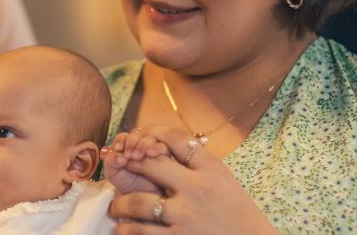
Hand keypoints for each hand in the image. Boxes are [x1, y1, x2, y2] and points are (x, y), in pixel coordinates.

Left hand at [102, 130, 169, 194]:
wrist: (144, 203)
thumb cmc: (128, 186)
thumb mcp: (114, 175)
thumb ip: (110, 163)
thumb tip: (118, 156)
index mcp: (127, 148)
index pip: (124, 136)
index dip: (121, 139)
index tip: (118, 148)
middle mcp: (141, 147)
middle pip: (139, 133)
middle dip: (132, 141)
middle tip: (128, 155)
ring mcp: (155, 151)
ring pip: (152, 138)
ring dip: (143, 144)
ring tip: (137, 157)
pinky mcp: (167, 157)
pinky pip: (164, 147)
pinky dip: (157, 148)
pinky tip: (151, 154)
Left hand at [106, 125, 277, 234]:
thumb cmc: (239, 215)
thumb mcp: (225, 182)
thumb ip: (199, 167)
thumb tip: (163, 149)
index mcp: (212, 170)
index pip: (177, 138)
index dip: (152, 132)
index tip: (140, 136)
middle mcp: (197, 190)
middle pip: (149, 163)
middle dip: (129, 163)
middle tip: (120, 167)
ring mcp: (185, 217)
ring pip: (136, 203)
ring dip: (120, 204)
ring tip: (117, 207)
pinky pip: (140, 232)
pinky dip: (127, 229)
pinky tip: (125, 228)